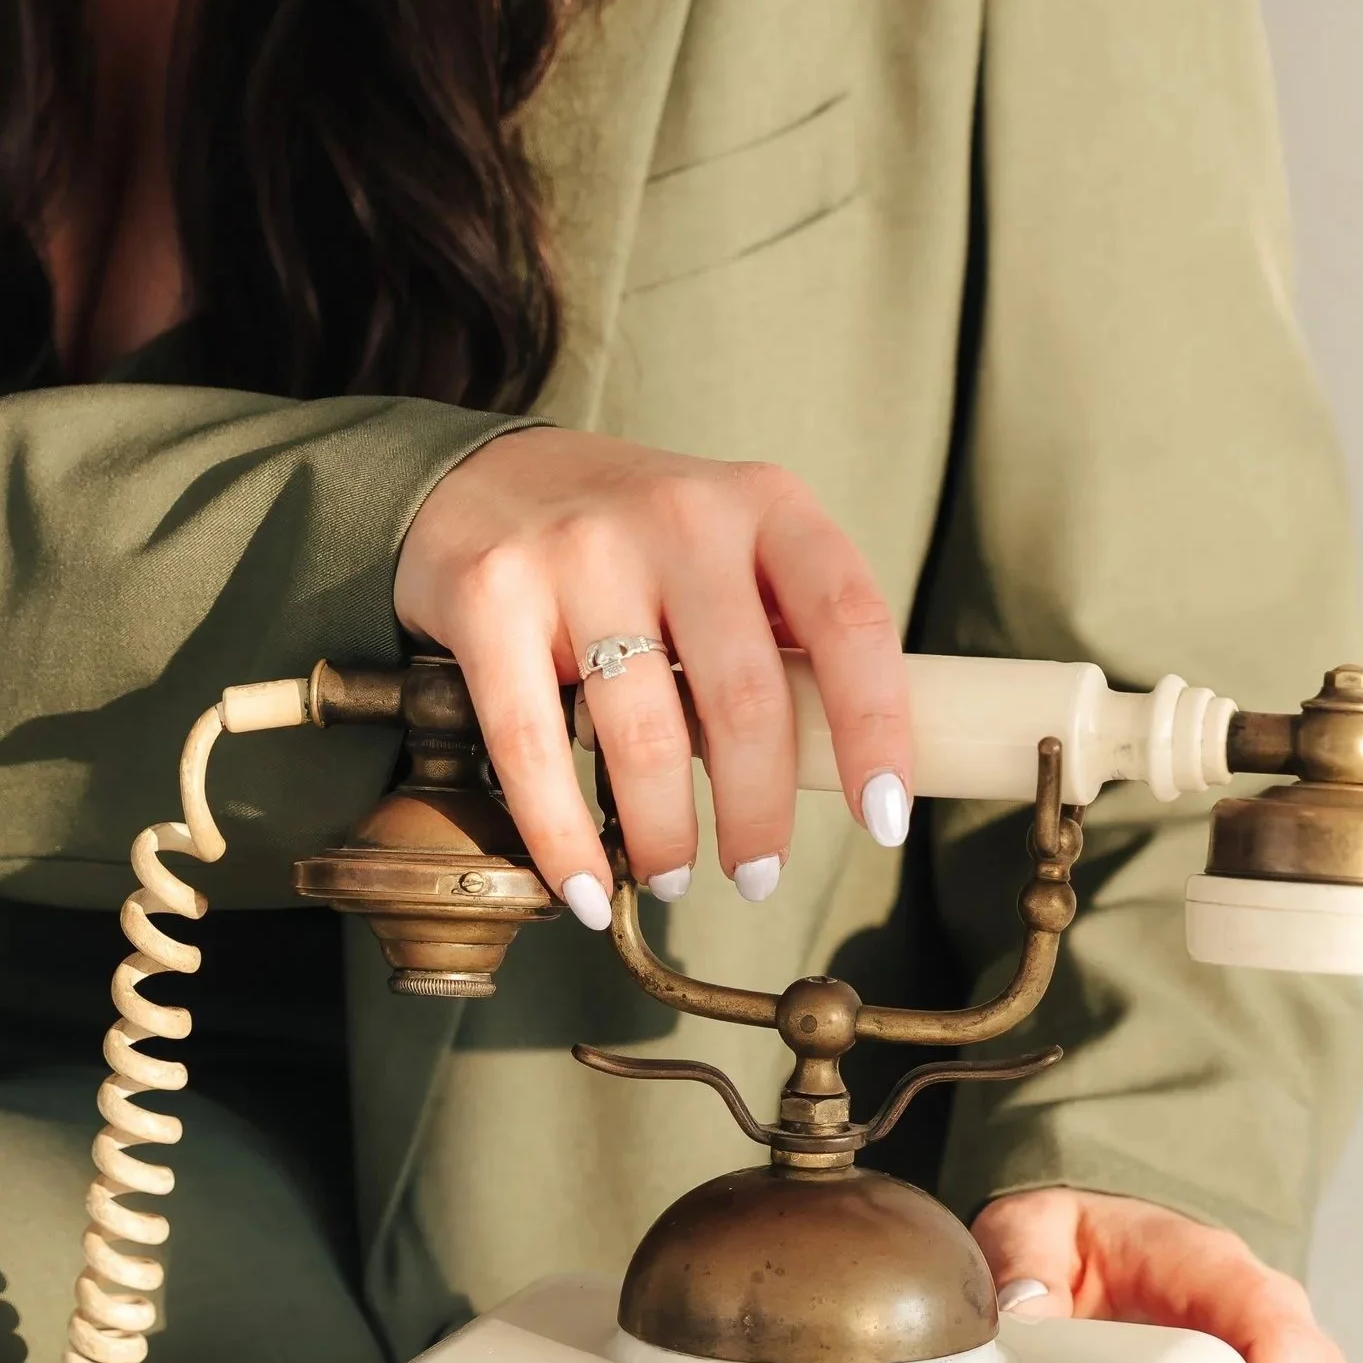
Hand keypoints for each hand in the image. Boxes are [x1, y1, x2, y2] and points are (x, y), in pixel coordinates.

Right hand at [393, 428, 912, 921]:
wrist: (479, 477)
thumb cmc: (632, 543)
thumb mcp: (730, 550)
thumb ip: (785, 631)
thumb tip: (846, 762)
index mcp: (763, 505)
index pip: (849, 619)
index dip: (874, 726)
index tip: (883, 816)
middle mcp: (679, 516)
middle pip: (744, 698)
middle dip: (758, 814)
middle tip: (758, 878)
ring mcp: (579, 552)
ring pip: (643, 734)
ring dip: (667, 835)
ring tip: (672, 876)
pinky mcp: (490, 595)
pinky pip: (533, 746)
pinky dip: (563, 836)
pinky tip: (585, 885)